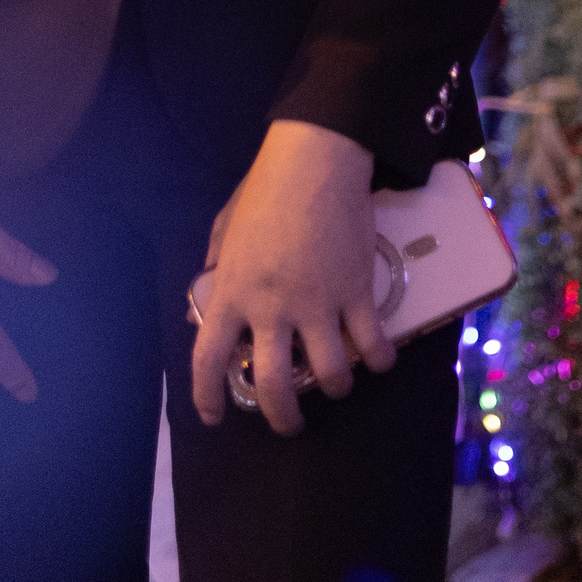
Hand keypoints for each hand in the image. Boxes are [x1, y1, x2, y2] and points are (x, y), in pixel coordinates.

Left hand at [191, 120, 394, 437]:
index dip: (207, 397)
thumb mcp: (224, 229)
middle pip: (274, 386)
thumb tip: (203, 310)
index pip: (207, 359)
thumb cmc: (264, 190)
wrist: (315, 159)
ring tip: (337, 385)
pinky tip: (378, 359)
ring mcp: (316, 303)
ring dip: (335, 389)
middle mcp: (270, 307)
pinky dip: (378, 361)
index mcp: (231, 291)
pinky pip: (372, 345)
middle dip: (283, 417)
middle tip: (289, 422)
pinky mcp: (355, 292)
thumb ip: (214, 271)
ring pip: (329, 376)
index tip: (213, 416)